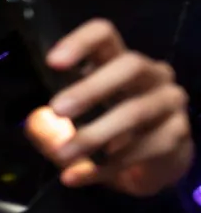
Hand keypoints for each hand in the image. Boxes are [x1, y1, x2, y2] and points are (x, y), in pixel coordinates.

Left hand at [25, 19, 192, 195]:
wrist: (149, 169)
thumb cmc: (106, 137)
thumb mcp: (68, 132)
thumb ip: (47, 126)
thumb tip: (35, 122)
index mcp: (118, 62)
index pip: (105, 36)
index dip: (81, 42)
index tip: (53, 61)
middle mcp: (150, 75)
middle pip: (129, 66)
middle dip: (91, 88)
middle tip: (58, 109)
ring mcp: (169, 101)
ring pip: (137, 111)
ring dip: (96, 134)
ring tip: (63, 154)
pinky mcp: (177, 133)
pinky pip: (143, 149)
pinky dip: (105, 166)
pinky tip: (76, 177)